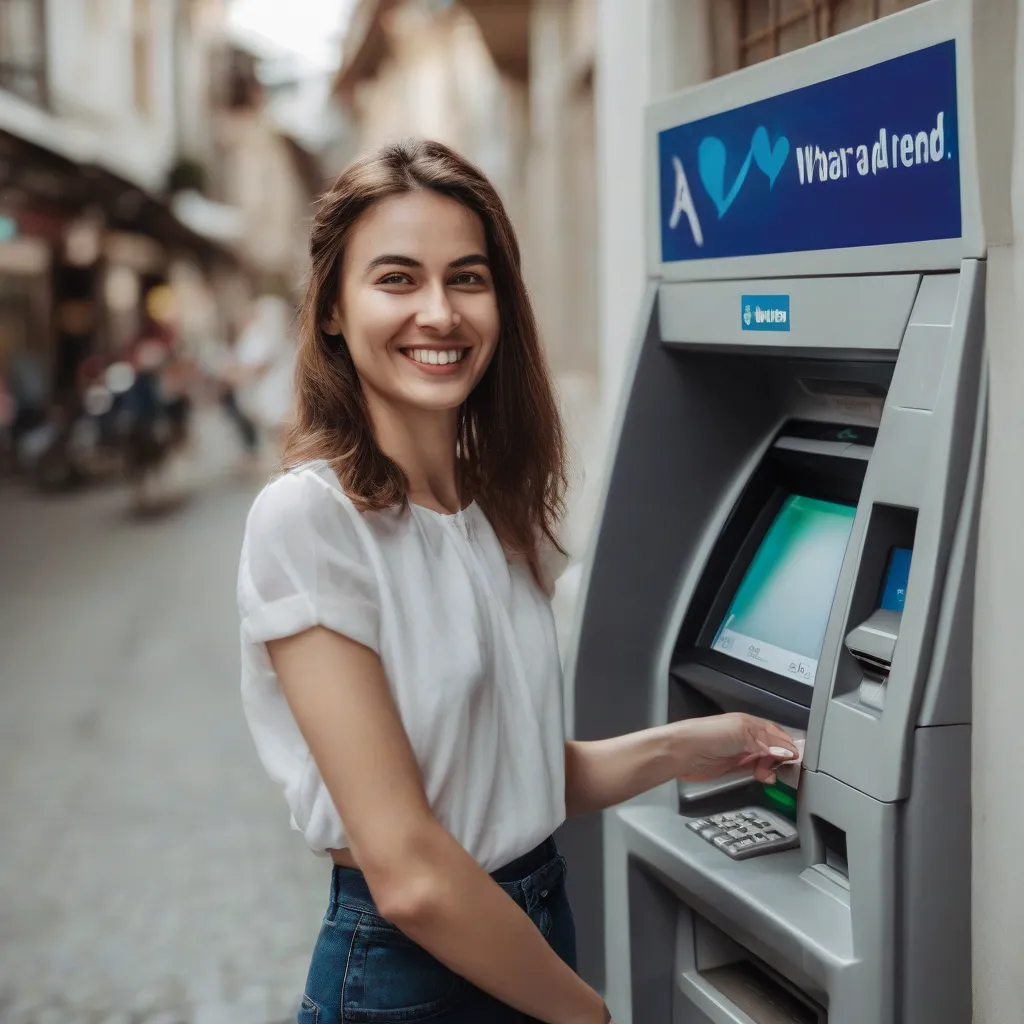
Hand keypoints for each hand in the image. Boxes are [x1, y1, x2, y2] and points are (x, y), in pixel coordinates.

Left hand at [673, 713, 797, 784]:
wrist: (681, 752)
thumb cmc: (706, 735)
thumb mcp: (741, 733)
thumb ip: (766, 742)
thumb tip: (787, 751)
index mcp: (749, 723)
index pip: (776, 732)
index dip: (788, 744)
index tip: (798, 758)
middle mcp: (745, 737)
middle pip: (773, 747)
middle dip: (782, 757)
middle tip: (785, 768)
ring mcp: (739, 753)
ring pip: (766, 760)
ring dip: (773, 768)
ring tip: (770, 774)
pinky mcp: (733, 768)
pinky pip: (755, 771)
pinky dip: (763, 774)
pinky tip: (764, 778)